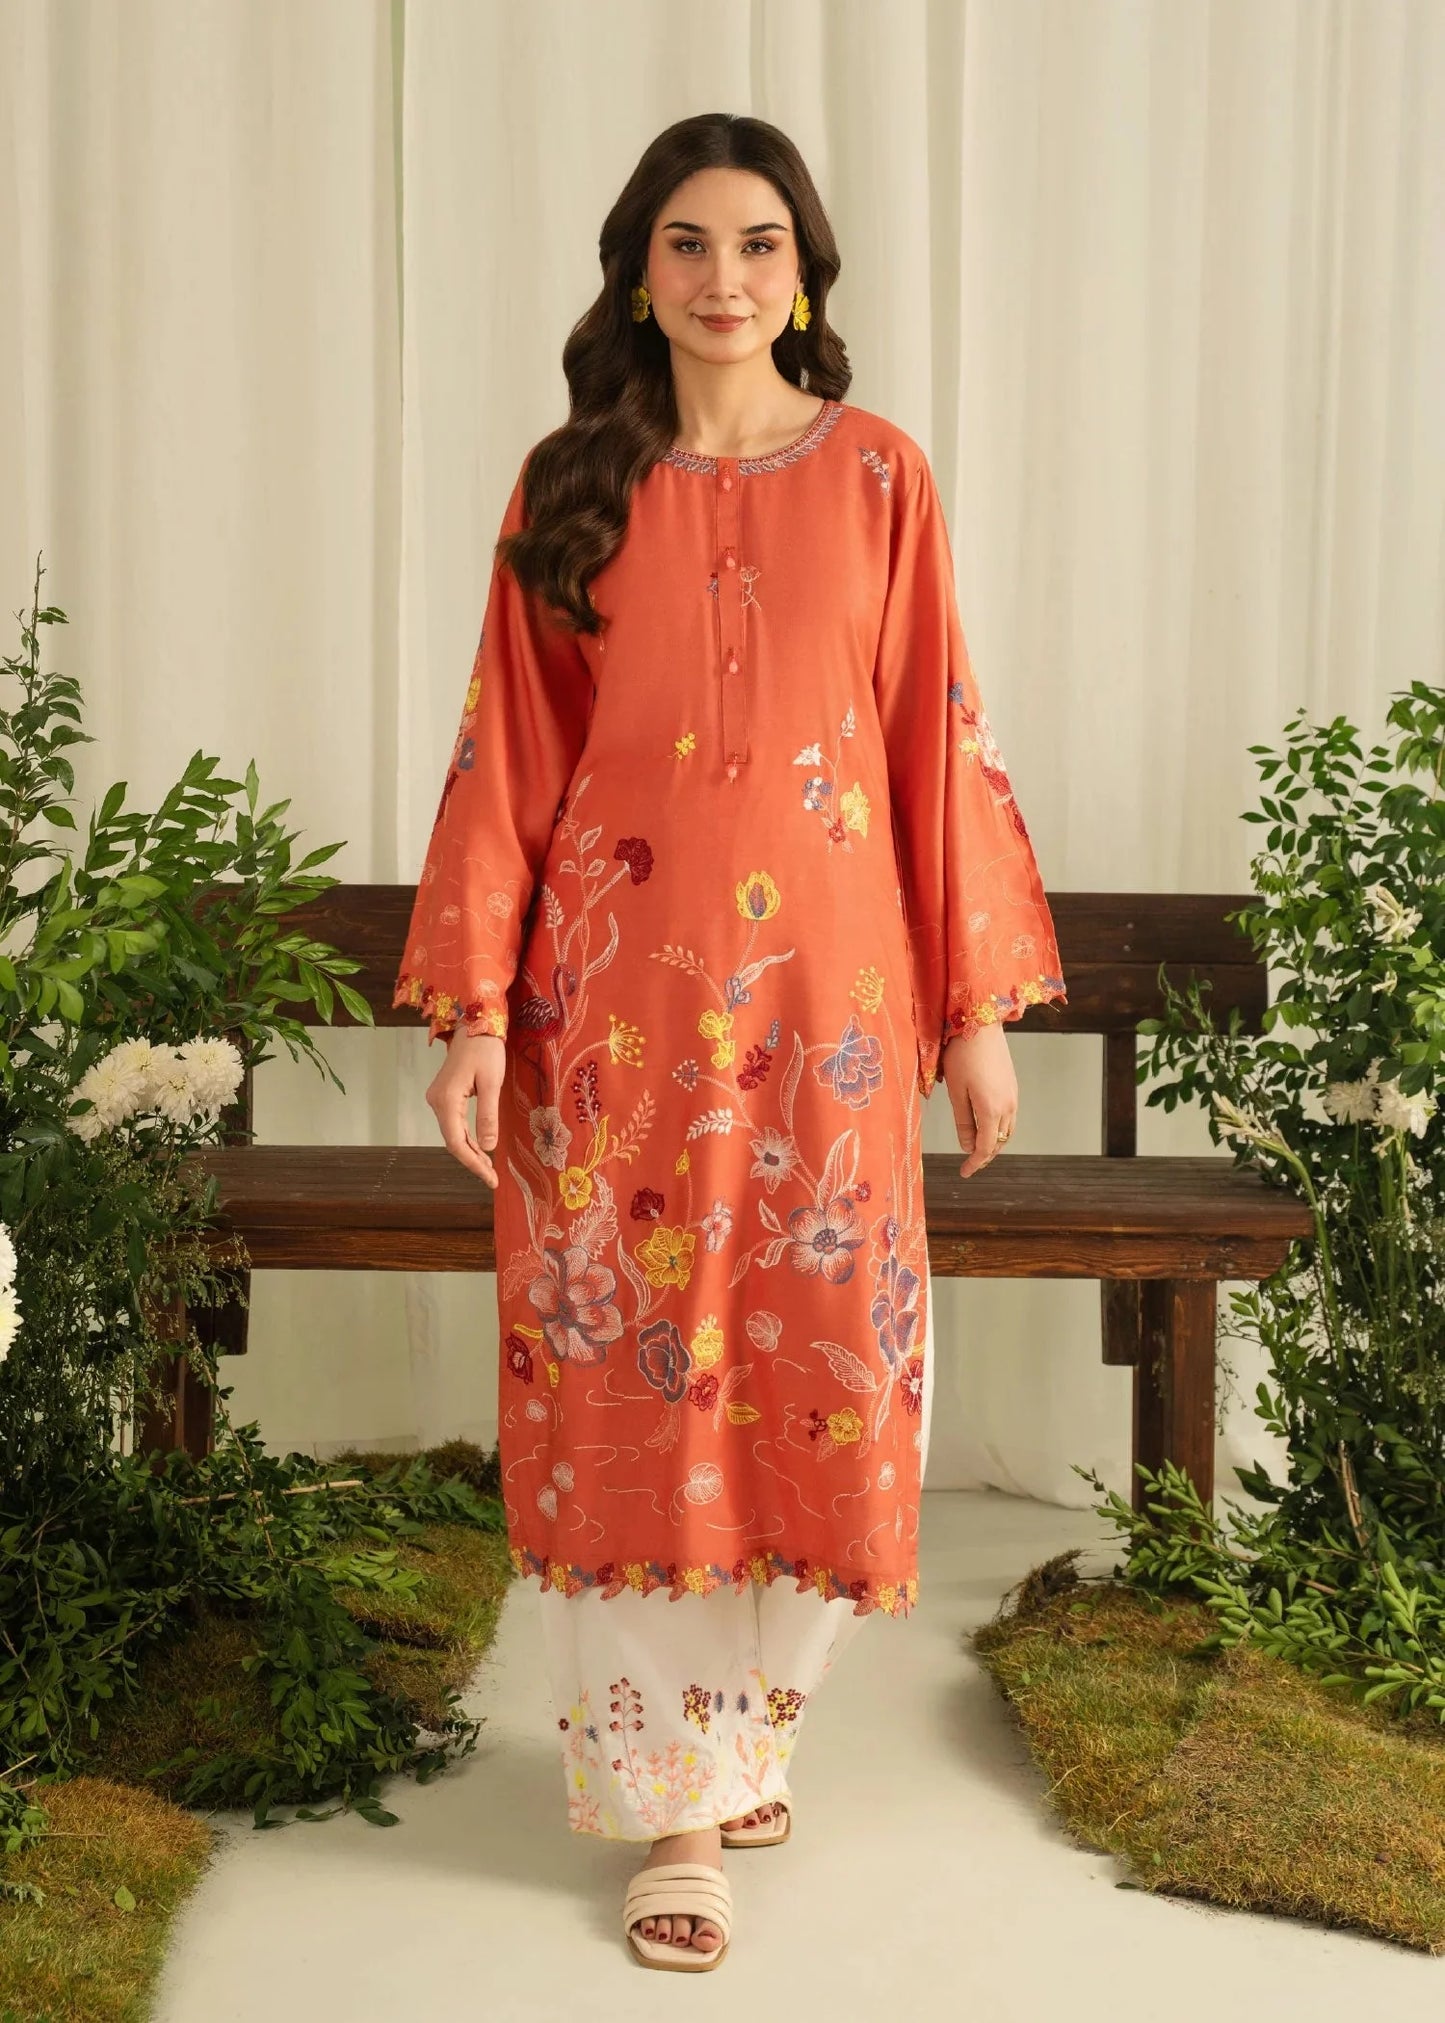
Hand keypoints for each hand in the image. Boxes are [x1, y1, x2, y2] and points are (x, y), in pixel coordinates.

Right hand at [426, 1030, 505, 1186]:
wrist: (476, 1022)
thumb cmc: (486, 1049)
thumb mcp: (491, 1083)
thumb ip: (487, 1115)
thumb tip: (488, 1148)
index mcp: (446, 1100)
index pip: (456, 1142)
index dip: (473, 1164)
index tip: (490, 1178)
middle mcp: (437, 1102)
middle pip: (453, 1141)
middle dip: (473, 1161)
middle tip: (493, 1178)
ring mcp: (438, 1098)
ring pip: (453, 1134)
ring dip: (471, 1151)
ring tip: (489, 1168)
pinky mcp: (445, 1095)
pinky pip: (454, 1123)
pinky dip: (467, 1138)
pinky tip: (480, 1148)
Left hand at [942, 1023, 1017, 1178]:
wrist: (981, 1023)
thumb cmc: (962, 1055)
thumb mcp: (956, 1091)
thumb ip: (963, 1121)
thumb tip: (967, 1146)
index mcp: (991, 1109)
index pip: (985, 1147)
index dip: (975, 1162)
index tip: (964, 1173)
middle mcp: (1007, 1105)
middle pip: (1000, 1141)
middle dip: (986, 1155)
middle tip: (970, 1164)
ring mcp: (1013, 1095)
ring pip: (1008, 1130)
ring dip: (995, 1142)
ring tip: (979, 1148)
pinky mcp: (1013, 1086)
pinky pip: (1010, 1116)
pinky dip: (1000, 1128)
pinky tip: (988, 1125)